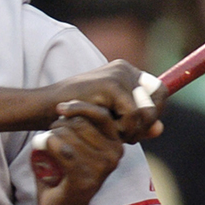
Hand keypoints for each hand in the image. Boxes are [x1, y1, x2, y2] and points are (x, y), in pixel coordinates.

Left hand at [33, 102, 123, 204]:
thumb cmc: (64, 170)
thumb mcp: (76, 143)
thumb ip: (79, 123)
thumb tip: (70, 97)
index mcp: (116, 143)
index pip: (101, 114)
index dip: (79, 106)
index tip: (60, 108)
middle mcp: (115, 155)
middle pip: (82, 123)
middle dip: (60, 124)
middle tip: (51, 135)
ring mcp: (102, 168)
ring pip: (70, 135)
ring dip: (52, 136)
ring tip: (48, 146)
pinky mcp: (86, 180)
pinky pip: (63, 151)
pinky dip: (48, 147)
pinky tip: (44, 152)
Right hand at [45, 61, 165, 143]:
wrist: (43, 109)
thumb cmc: (73, 117)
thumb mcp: (109, 123)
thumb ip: (135, 125)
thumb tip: (160, 129)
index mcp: (126, 72)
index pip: (159, 92)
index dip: (153, 114)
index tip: (134, 128)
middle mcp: (125, 68)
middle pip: (159, 99)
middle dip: (145, 123)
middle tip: (122, 135)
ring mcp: (119, 74)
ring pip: (147, 110)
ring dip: (131, 130)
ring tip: (109, 132)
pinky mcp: (112, 84)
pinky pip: (133, 115)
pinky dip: (122, 129)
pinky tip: (103, 129)